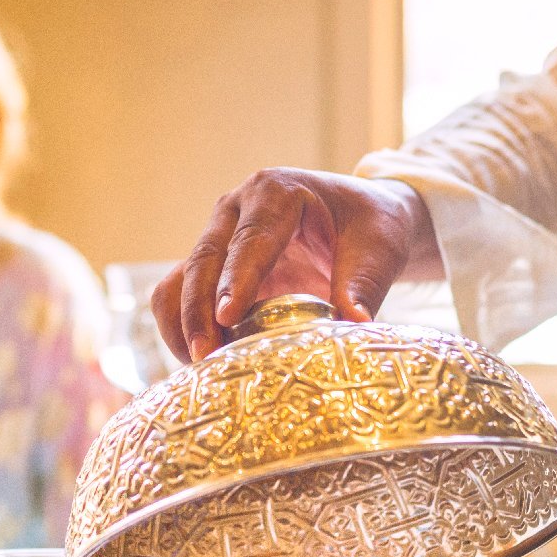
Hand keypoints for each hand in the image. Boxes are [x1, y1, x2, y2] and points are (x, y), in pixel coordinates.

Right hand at [151, 168, 433, 361]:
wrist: (360, 217)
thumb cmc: (370, 225)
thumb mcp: (378, 248)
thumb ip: (363, 284)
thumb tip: (354, 323)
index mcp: (275, 192)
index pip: (249, 239)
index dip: (236, 278)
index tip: (227, 316)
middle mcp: (235, 209)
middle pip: (203, 260)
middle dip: (199, 311)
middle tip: (207, 356)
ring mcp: (218, 237)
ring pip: (179, 279)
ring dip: (183, 323)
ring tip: (203, 364)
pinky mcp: (213, 268)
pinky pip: (178, 296)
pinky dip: (183, 328)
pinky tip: (204, 359)